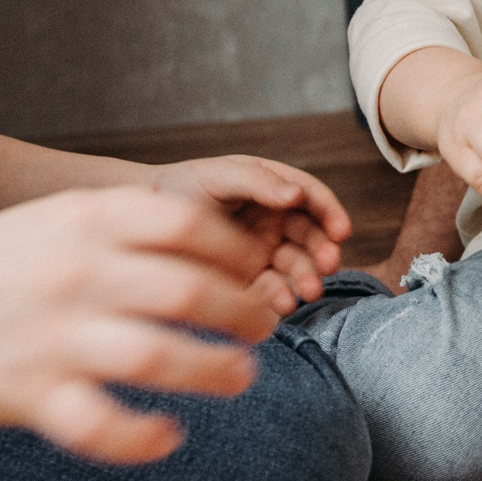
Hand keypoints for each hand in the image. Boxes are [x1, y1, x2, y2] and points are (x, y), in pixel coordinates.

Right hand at [0, 186, 278, 464]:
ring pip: (156, 354)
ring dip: (212, 369)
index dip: (236, 251)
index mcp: (86, 221)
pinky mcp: (32, 394)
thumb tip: (207, 230)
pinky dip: (141, 436)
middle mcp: (76, 274)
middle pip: (186, 289)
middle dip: (239, 311)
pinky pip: (99, 424)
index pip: (187, 226)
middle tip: (262, 326)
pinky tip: (167, 435)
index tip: (253, 271)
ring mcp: (54, 336)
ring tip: (239, 376)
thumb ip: (127, 218)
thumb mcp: (61, 215)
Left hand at [149, 154, 351, 312]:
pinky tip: (282, 304)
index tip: (342, 230)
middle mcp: (273, 219)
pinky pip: (271, 290)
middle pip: (310, 235)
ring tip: (307, 291)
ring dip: (307, 277)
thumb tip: (297, 194)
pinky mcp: (247, 280)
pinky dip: (280, 297)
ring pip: (296, 265)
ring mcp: (262, 251)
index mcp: (272, 188)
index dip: (330, 212)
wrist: (139, 222)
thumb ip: (258, 181)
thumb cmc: (181, 188)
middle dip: (323, 250)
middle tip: (327, 266)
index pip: (312, 198)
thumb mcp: (220, 176)